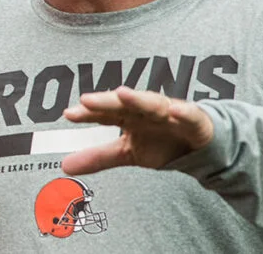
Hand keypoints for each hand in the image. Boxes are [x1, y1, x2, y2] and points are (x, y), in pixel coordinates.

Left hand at [60, 86, 213, 174]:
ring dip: (138, 99)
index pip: (104, 113)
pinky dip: (183, 112)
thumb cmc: (159, 140)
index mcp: (127, 115)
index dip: (87, 113)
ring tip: (123, 94)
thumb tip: (64, 167)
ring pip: (152, 103)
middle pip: (122, 104)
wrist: (199, 143)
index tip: (69, 114)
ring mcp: (169, 113)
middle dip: (105, 101)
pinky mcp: (193, 120)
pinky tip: (175, 111)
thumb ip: (97, 157)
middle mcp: (144, 109)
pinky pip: (189, 115)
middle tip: (86, 100)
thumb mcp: (126, 153)